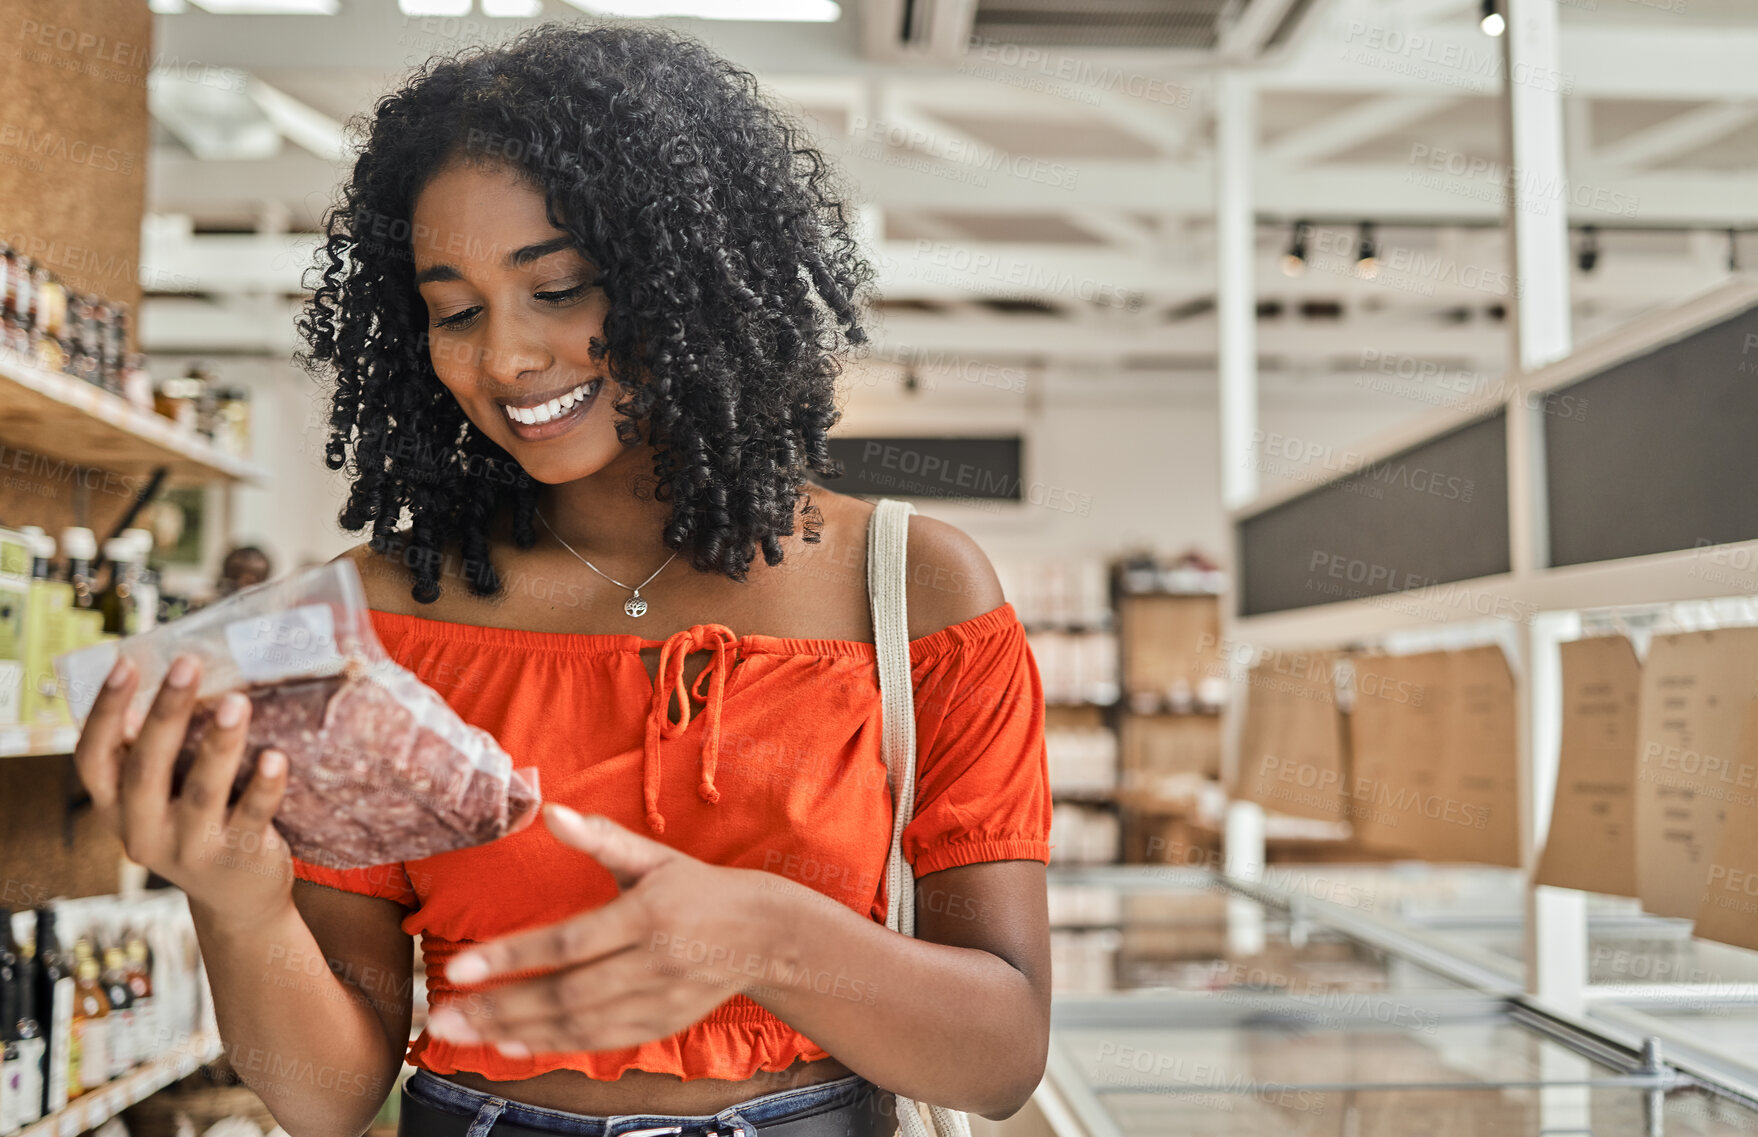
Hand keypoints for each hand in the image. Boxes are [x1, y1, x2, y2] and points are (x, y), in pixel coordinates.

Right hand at [71, 653, 292, 931]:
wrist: (238, 897)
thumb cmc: (200, 822)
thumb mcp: (165, 794)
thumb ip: (161, 750)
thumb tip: (184, 673)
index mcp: (115, 807)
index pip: (92, 758)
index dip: (104, 711)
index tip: (126, 663)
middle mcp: (143, 831)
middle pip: (145, 768)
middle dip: (165, 713)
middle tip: (188, 664)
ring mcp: (190, 849)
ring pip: (200, 792)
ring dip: (219, 744)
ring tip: (237, 701)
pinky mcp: (238, 858)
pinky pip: (251, 817)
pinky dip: (264, 787)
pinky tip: (276, 757)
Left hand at [424, 804, 774, 1055]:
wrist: (762, 935)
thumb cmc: (696, 888)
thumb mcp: (654, 857)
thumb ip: (601, 839)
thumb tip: (551, 811)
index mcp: (648, 914)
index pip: (568, 942)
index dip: (511, 957)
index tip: (456, 968)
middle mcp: (654, 963)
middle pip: (566, 993)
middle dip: (498, 1007)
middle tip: (440, 1015)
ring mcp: (659, 1000)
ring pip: (578, 1024)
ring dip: (513, 1031)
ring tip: (459, 1030)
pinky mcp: (661, 1024)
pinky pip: (598, 1042)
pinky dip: (552, 1044)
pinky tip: (509, 1043)